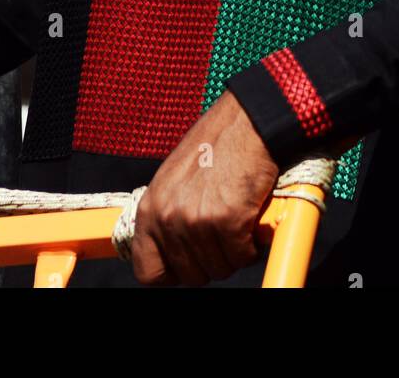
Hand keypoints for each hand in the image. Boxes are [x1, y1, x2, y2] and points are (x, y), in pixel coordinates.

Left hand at [131, 91, 279, 286]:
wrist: (246, 122)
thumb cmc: (215, 146)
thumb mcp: (174, 179)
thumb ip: (169, 214)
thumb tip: (174, 250)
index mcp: (150, 209)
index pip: (148, 272)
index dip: (173, 274)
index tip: (190, 264)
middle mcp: (168, 218)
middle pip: (190, 276)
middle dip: (210, 262)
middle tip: (223, 235)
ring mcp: (196, 221)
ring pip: (219, 269)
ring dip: (234, 253)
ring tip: (238, 222)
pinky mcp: (227, 222)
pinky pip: (242, 257)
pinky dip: (251, 245)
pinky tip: (251, 222)